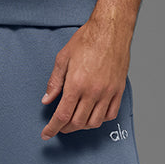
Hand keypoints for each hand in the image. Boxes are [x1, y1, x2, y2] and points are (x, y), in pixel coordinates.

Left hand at [40, 15, 131, 137]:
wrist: (111, 29)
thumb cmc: (87, 39)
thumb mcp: (63, 58)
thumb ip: (54, 82)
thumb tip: (47, 99)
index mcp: (76, 84)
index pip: (62, 115)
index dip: (53, 128)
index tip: (46, 134)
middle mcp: (93, 91)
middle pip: (77, 122)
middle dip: (65, 128)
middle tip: (59, 126)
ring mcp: (108, 92)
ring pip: (94, 122)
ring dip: (82, 126)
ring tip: (75, 121)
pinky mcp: (118, 90)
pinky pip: (110, 114)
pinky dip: (100, 119)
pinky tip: (93, 114)